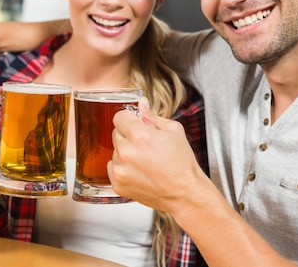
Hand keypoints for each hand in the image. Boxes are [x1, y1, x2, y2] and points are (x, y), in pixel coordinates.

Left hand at [108, 97, 205, 212]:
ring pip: (115, 151)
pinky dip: (123, 168)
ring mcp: (120, 170)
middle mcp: (126, 152)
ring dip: (126, 152)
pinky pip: (112, 168)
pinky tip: (139, 171)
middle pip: (116, 133)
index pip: (119, 116)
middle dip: (129, 136)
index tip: (136, 124)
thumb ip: (152, 116)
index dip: (129, 118)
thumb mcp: (173, 131)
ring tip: (145, 160)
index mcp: (139, 135)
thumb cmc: (182, 163)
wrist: (184, 192)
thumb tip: (141, 104)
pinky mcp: (118, 184)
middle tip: (146, 145)